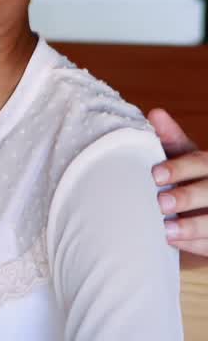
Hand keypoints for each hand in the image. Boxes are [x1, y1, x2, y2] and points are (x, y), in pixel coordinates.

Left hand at [148, 108, 207, 265]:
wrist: (199, 209)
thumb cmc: (188, 177)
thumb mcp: (182, 157)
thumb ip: (170, 139)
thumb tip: (155, 113)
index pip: (202, 162)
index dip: (180, 168)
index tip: (154, 174)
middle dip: (187, 196)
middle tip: (160, 203)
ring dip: (193, 226)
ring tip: (167, 230)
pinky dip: (197, 244)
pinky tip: (175, 243)